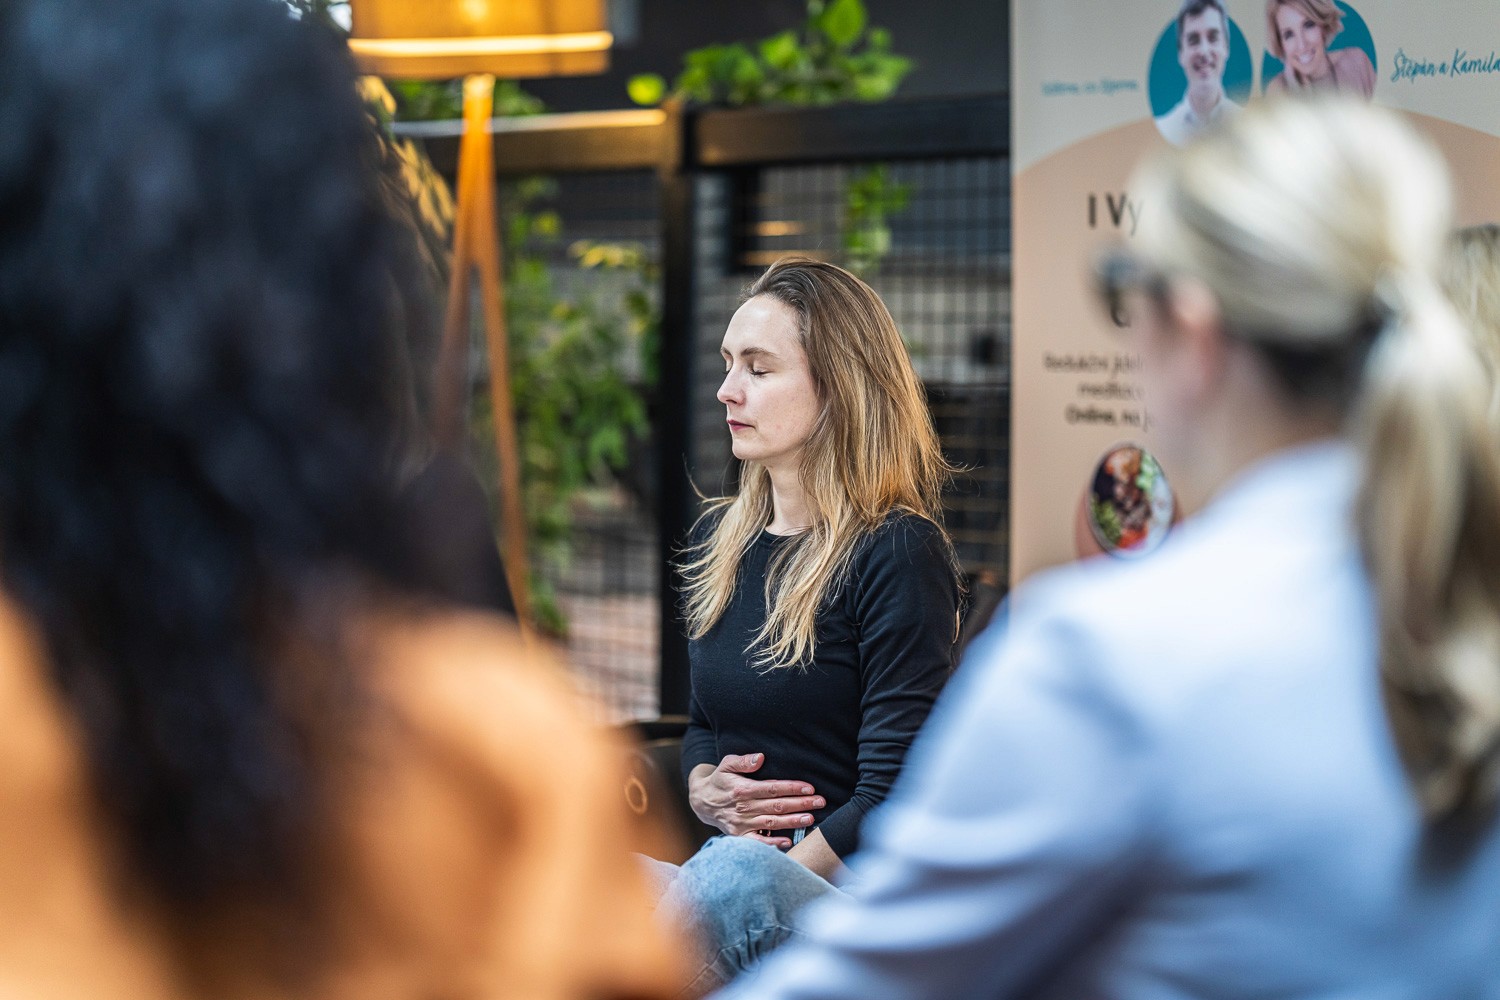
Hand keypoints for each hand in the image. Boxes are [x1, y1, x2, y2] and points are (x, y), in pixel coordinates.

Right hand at [687, 754, 824, 847]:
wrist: (701, 801)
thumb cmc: (719, 780)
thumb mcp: (726, 764)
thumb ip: (743, 761)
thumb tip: (760, 757)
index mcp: (742, 789)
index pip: (772, 788)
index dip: (792, 788)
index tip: (809, 788)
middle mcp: (743, 808)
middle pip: (777, 805)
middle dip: (800, 804)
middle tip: (820, 802)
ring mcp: (741, 823)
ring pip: (772, 822)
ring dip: (792, 821)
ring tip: (811, 819)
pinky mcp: (739, 835)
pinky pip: (757, 841)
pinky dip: (772, 843)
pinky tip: (787, 842)